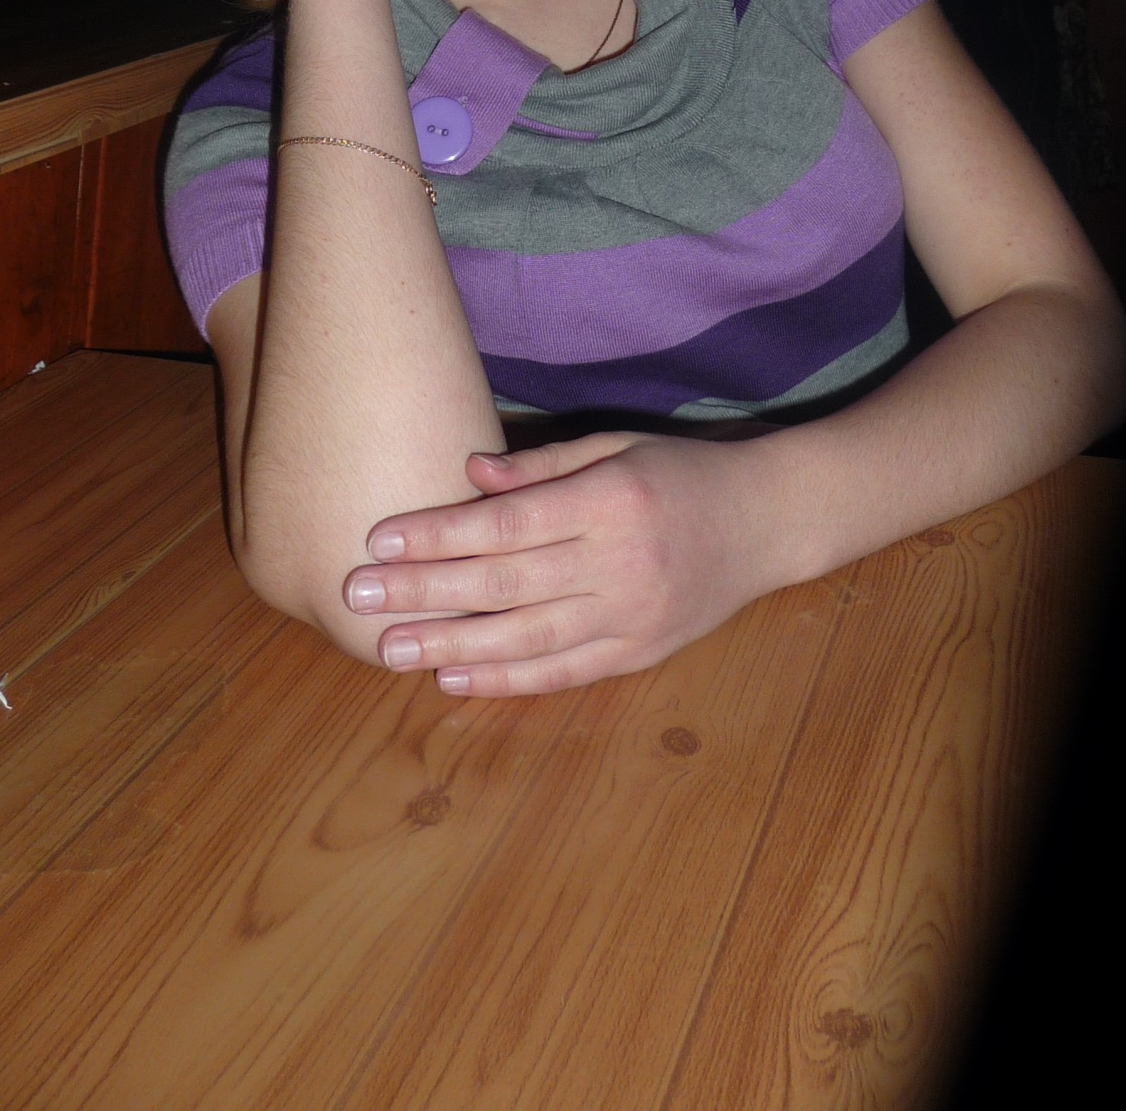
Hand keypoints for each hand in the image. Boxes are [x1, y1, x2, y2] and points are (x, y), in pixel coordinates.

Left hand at [339, 432, 769, 694]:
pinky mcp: (641, 653)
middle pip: (505, 584)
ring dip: (451, 644)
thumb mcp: (616, 447)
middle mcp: (621, 562)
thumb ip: (542, 466)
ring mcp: (633, 615)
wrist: (766, 523)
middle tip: (358, 595)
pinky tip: (453, 676)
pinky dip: (506, 679)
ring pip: (527, 638)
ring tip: (389, 646)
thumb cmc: (679, 474)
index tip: (379, 539)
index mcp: (611, 500)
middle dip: (425, 592)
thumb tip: (467, 474)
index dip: (441, 535)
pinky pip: (564, 672)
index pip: (509, 524)